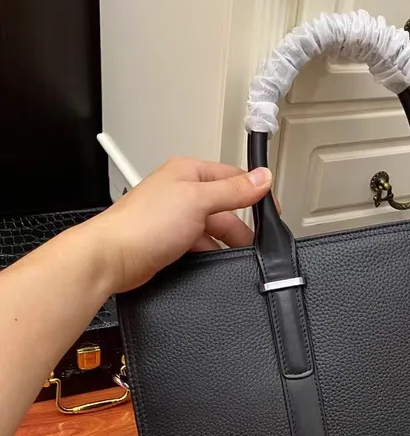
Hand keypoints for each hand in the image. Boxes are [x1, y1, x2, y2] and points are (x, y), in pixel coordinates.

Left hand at [83, 157, 272, 292]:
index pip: (233, 177)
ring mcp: (175, 218)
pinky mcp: (171, 242)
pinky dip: (210, 255)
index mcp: (188, 172)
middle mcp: (181, 192)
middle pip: (226, 208)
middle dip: (239, 227)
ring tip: (232, 256)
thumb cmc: (143, 224)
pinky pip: (201, 246)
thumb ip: (234, 190)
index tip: (272, 210)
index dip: (255, 193)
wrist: (111, 259)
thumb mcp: (199, 200)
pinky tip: (212, 263)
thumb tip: (262, 177)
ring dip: (224, 244)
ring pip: (214, 230)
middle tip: (253, 243)